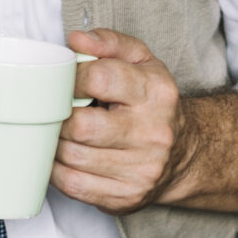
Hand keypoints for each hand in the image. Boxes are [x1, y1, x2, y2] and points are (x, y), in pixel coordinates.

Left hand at [52, 28, 187, 214]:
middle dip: (60, 117)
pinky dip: (57, 170)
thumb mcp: (141, 61)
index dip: (72, 78)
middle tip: (59, 111)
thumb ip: (109, 43)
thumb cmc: (152, 102)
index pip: (99, 78)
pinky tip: (62, 157)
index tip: (67, 82)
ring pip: (72, 157)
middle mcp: (152, 133)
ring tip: (61, 131)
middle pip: (81, 126)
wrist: (182, 153)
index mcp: (156, 93)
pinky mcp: (125, 196)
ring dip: (55, 143)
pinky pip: (73, 184)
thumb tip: (76, 41)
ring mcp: (140, 169)